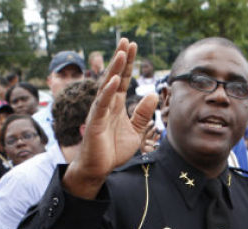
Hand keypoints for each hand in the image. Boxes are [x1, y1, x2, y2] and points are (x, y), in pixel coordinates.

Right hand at [63, 38, 158, 198]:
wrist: (99, 169)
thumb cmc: (113, 150)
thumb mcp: (135, 131)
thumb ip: (143, 114)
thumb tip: (152, 94)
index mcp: (116, 105)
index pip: (124, 79)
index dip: (128, 63)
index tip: (133, 46)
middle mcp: (107, 104)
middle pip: (114, 77)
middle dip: (120, 59)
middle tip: (126, 40)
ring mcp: (100, 112)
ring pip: (107, 86)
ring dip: (114, 69)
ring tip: (121, 53)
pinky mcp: (95, 122)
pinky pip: (102, 104)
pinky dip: (108, 91)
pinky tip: (114, 80)